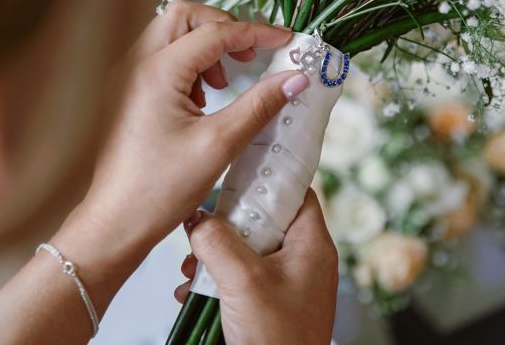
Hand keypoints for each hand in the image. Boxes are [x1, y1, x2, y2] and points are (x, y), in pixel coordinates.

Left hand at [54, 1, 309, 266]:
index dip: (257, 32)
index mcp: (158, 71)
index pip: (216, 31)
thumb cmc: (160, 188)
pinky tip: (202, 100)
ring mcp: (127, 76)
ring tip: (223, 84)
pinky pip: (161, 57)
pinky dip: (188, 64)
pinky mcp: (126, 92)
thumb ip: (261, 104)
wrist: (113, 224)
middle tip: (247, 58)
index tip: (286, 41)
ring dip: (204, 46)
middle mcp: (137, 63)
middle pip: (185, 16)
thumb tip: (297, 78)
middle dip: (223, 28)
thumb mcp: (220, 144)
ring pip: (172, 34)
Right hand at [179, 190, 337, 344]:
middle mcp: (304, 260)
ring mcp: (289, 284)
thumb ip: (218, 242)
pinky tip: (192, 292)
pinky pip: (243, 279)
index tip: (238, 176)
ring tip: (192, 268)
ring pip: (249, 251)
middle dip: (229, 226)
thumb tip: (197, 218)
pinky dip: (219, 281)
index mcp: (312, 245)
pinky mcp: (272, 305)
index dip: (268, 181)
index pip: (296, 193)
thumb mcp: (243, 282)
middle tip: (204, 229)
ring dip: (217, 256)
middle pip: (265, 222)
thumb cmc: (278, 341)